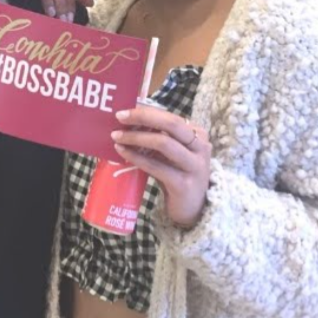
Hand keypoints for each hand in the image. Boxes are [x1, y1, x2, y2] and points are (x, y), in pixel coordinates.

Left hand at [111, 104, 210, 227]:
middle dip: (143, 117)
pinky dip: (136, 157)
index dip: (147, 110)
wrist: (193, 209)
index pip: (170, 116)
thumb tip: (128, 121)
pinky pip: (155, 166)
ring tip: (116, 136)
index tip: (125, 108)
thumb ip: (158, 137)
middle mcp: (200, 147)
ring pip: (163, 143)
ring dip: (136, 137)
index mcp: (198, 134)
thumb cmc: (178, 175)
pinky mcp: (183, 184)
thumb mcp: (171, 153)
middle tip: (119, 117)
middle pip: (171, 123)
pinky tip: (122, 152)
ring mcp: (194, 166)